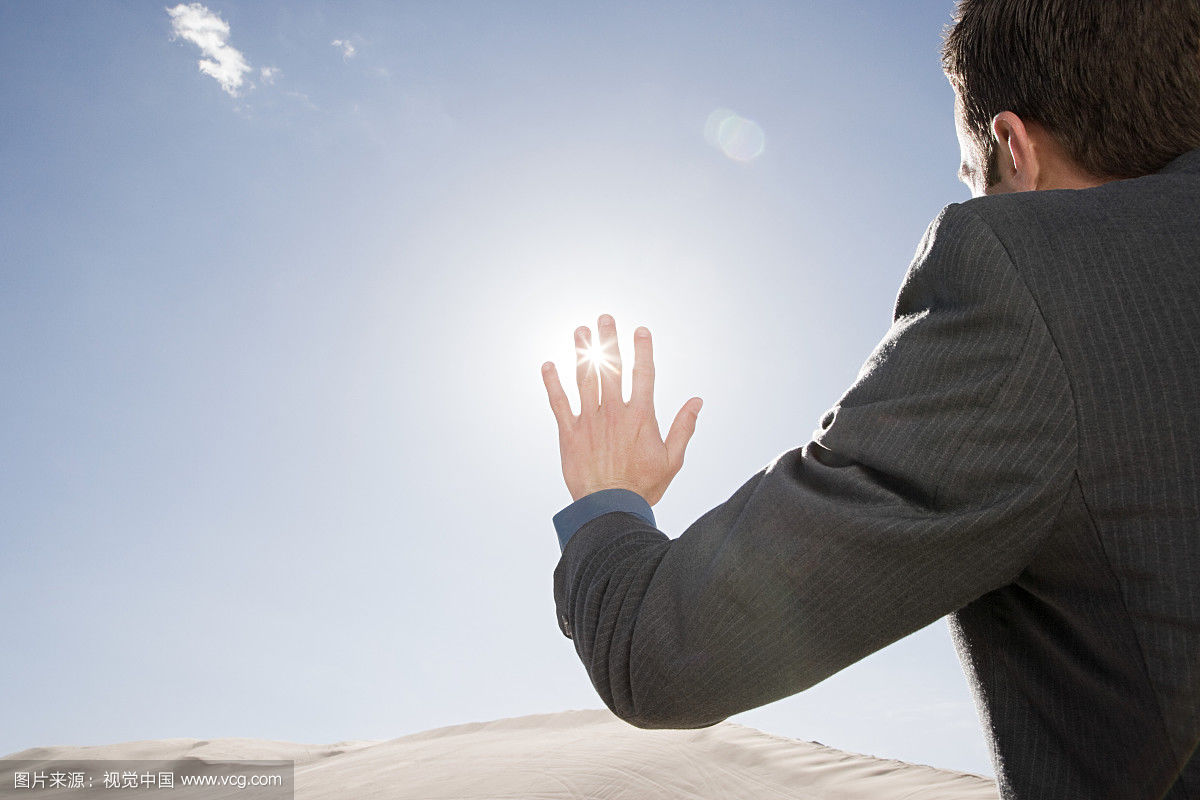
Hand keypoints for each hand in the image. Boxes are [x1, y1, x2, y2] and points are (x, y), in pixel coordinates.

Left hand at [541, 314, 702, 504]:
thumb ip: (684, 427)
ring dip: (582, 352)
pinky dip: (552, 383)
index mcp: (640, 416)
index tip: (641, 330)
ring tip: (580, 331)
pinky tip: (548, 364)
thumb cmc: (643, 486)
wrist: (609, 507)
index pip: (643, 374)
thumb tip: (697, 401)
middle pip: (611, 367)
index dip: (643, 349)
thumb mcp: (672, 459)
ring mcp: (590, 421)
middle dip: (608, 340)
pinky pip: (558, 402)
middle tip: (605, 318)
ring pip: (584, 378)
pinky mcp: (569, 433)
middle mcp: (614, 412)